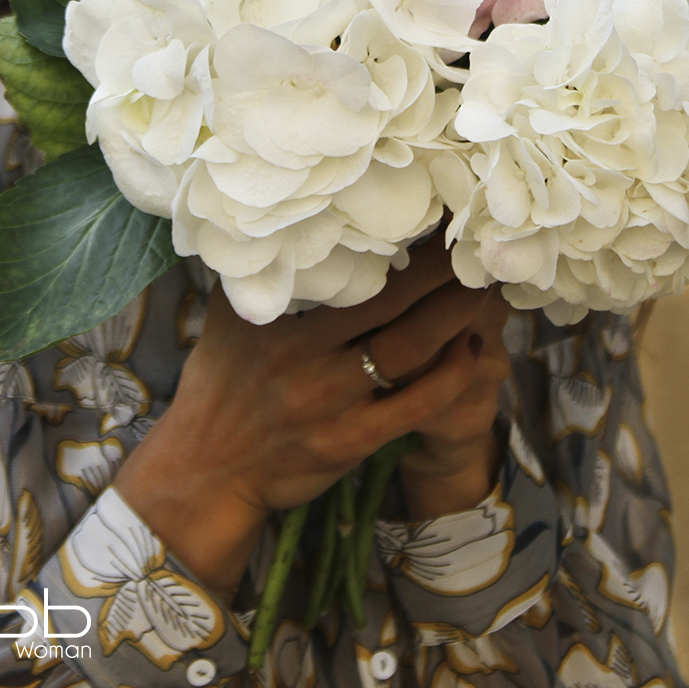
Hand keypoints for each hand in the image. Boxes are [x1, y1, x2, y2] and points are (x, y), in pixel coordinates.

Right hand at [111, 242, 491, 595]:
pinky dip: (451, 375)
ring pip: (412, 349)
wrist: (207, 473)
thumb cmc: (218, 390)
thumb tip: (285, 222)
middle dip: (441, 271)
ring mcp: (332, 404)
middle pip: (392, 303)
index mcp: (278, 324)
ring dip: (454, 314)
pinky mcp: (352, 441)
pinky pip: (416, 404)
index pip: (351, 272)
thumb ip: (260, 277)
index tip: (430, 214)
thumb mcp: (228, 323)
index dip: (398, 242)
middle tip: (473, 244)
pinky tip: (473, 348)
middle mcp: (307, 361)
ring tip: (481, 287)